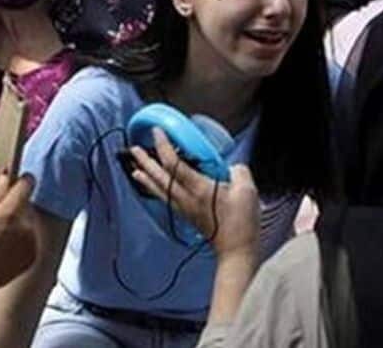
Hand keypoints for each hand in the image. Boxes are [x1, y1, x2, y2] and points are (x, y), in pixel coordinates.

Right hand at [0, 171, 36, 290]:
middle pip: (26, 206)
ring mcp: (31, 242)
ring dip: (18, 225)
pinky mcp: (33, 256)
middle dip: (16, 207)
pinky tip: (2, 250)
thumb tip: (6, 178)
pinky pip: (30, 241)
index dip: (23, 180)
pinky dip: (21, 242)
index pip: (27, 185)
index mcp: (10, 212)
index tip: (20, 179)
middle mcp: (25, 226)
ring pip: (28, 223)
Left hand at [130, 128, 260, 258]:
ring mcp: (184, 208)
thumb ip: (238, 171)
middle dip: (146, 161)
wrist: (236, 250)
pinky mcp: (187, 215)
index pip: (174, 164)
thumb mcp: (247, 191)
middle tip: (135, 149)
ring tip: (135, 168)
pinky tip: (153, 187)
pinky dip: (155, 189)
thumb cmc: (241, 223)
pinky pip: (165, 198)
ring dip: (146, 177)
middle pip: (160, 177)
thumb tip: (231, 167)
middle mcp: (187, 198)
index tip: (158, 133)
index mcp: (199, 189)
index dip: (164, 147)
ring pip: (159, 189)